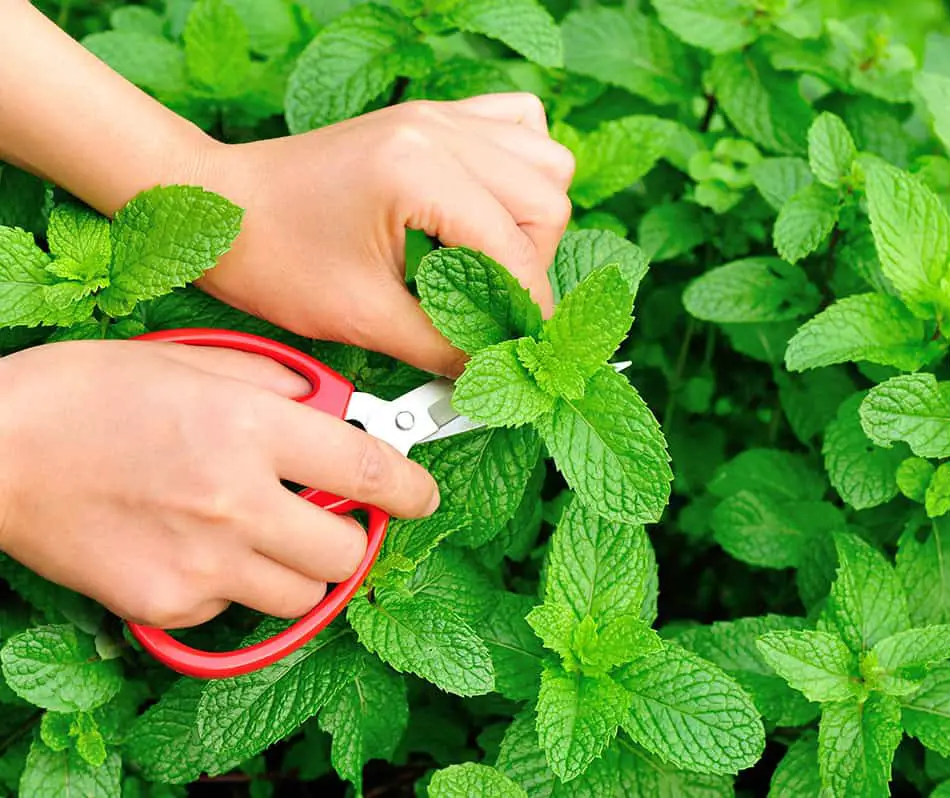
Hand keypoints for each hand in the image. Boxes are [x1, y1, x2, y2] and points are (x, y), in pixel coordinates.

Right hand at [0, 340, 438, 628]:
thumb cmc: (84, 394)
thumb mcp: (191, 361)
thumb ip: (275, 384)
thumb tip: (335, 407)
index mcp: (249, 427)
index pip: (367, 470)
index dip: (411, 486)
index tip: (422, 493)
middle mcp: (236, 500)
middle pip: (349, 551)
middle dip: (354, 536)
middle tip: (332, 517)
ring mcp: (202, 561)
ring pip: (303, 594)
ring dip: (301, 568)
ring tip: (265, 536)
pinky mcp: (168, 603)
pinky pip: (233, 609)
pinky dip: (231, 587)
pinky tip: (197, 549)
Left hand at [187, 93, 574, 376]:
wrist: (213, 208)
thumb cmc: (268, 255)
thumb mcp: (360, 316)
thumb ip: (443, 346)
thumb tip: (498, 370)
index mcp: (417, 170)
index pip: (516, 249)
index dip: (528, 310)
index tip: (524, 350)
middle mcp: (437, 131)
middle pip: (546, 200)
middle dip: (532, 267)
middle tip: (497, 310)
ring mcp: (437, 116)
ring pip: (543, 161)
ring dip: (533, 221)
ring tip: (492, 263)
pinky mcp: (431, 118)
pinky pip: (517, 125)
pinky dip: (522, 170)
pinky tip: (493, 208)